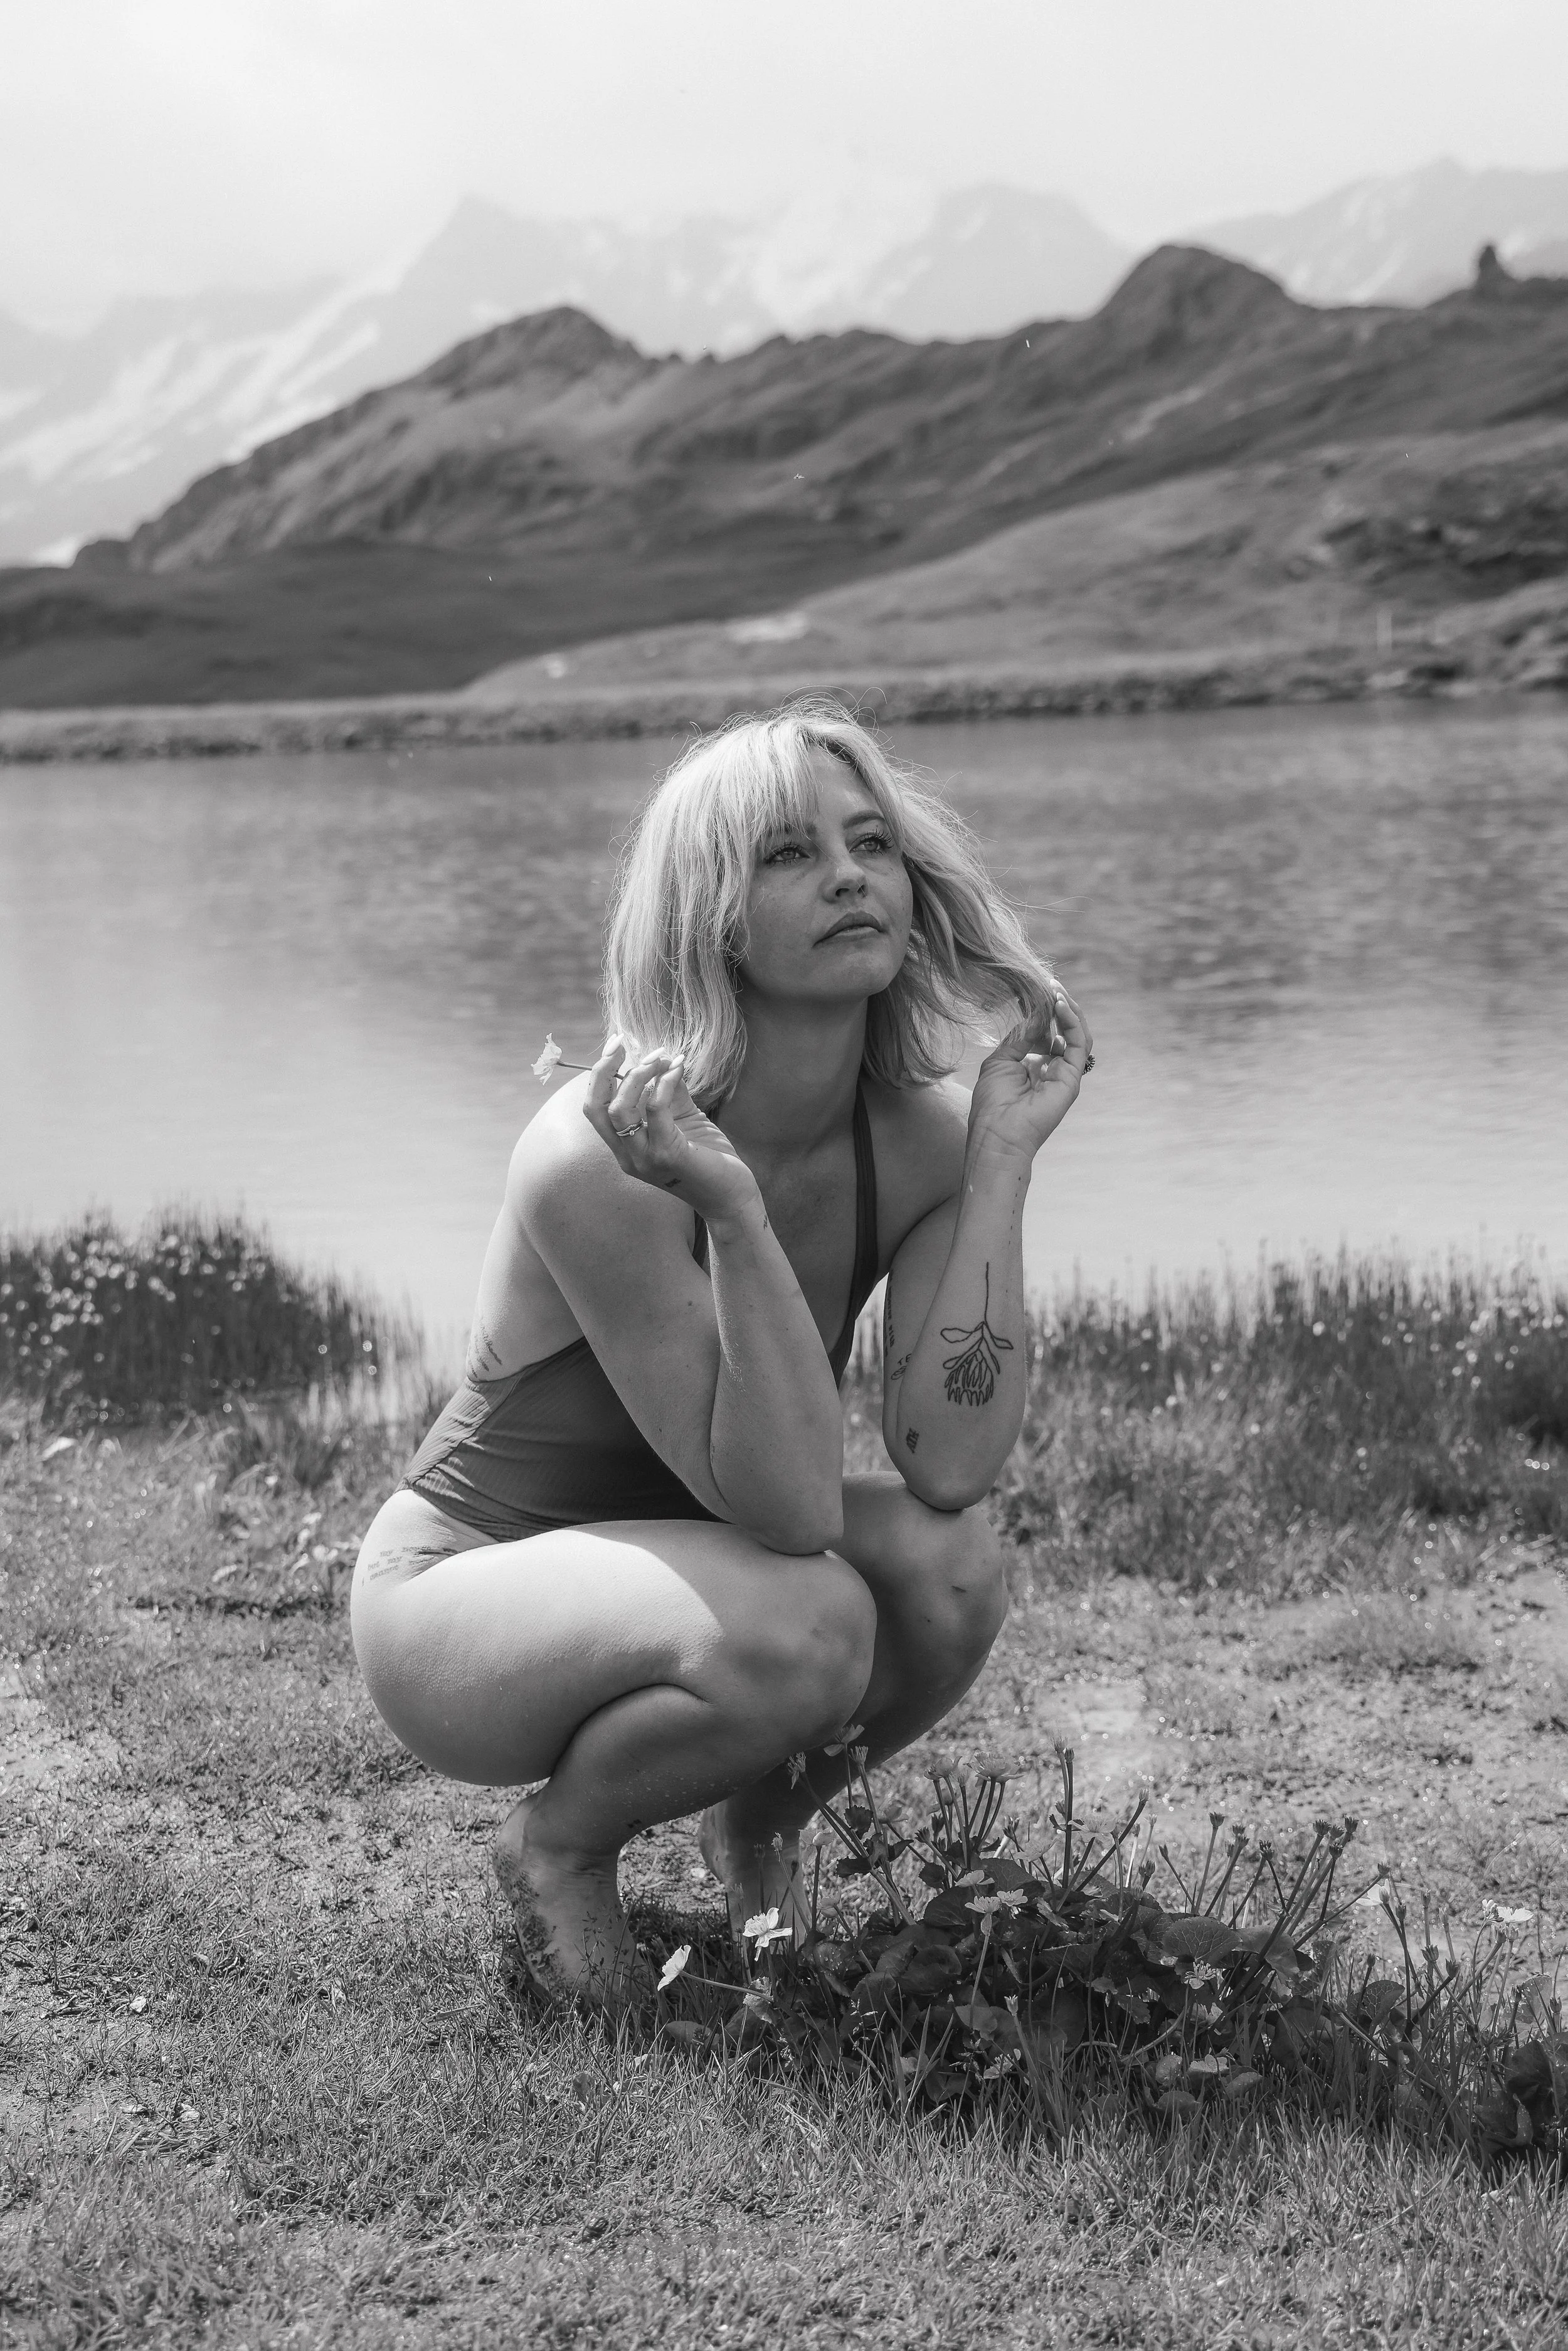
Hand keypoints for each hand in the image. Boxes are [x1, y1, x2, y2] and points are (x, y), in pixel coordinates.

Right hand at [584, 1036, 762, 1224]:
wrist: (732, 1196)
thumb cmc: (709, 1157)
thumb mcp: (684, 1117)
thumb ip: (669, 1091)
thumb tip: (662, 1057)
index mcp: (625, 1147)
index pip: (594, 1108)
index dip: (599, 1073)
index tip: (615, 1044)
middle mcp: (628, 1155)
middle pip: (595, 1107)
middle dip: (603, 1070)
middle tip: (621, 1043)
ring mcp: (645, 1159)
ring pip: (620, 1110)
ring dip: (637, 1075)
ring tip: (659, 1056)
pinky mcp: (668, 1156)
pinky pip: (656, 1110)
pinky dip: (665, 1083)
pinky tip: (678, 1067)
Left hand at [966, 987, 1093, 1160]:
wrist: (998, 1135)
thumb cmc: (993, 1105)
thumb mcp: (1001, 1061)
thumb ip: (1020, 1036)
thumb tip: (1036, 1012)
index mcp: (1036, 1066)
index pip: (1048, 1032)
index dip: (1044, 1011)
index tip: (1036, 991)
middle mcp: (1054, 1069)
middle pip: (1066, 1030)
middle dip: (1060, 1006)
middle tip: (1050, 985)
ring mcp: (1065, 1073)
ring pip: (1078, 1034)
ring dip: (1069, 1010)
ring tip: (1055, 991)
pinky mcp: (1072, 1077)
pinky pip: (1079, 1043)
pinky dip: (1071, 1021)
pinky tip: (1059, 1005)